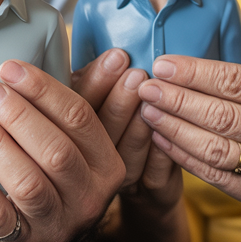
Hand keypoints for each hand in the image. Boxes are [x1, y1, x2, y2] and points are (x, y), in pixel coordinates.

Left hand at [0, 59, 123, 241]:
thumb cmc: (59, 179)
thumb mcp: (81, 143)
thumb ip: (91, 97)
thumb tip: (117, 57)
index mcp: (106, 169)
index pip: (80, 121)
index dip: (43, 90)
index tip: (10, 68)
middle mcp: (83, 203)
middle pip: (54, 154)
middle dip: (16, 116)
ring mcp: (46, 233)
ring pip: (22, 188)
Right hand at [72, 49, 179, 208]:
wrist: (147, 183)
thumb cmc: (122, 128)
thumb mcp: (103, 99)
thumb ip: (101, 79)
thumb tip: (112, 50)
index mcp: (72, 127)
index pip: (78, 104)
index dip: (97, 80)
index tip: (116, 56)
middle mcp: (89, 158)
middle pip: (99, 129)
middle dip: (119, 98)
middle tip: (136, 74)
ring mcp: (118, 179)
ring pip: (125, 151)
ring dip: (139, 120)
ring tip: (152, 95)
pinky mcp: (148, 191)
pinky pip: (154, 170)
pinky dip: (162, 146)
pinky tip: (168, 126)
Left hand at [137, 29, 240, 226]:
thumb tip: (235, 15)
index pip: (238, 82)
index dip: (196, 73)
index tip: (164, 63)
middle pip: (222, 115)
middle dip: (177, 99)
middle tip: (145, 86)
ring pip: (215, 149)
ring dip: (174, 129)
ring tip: (147, 111)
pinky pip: (215, 177)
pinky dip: (184, 158)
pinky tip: (161, 139)